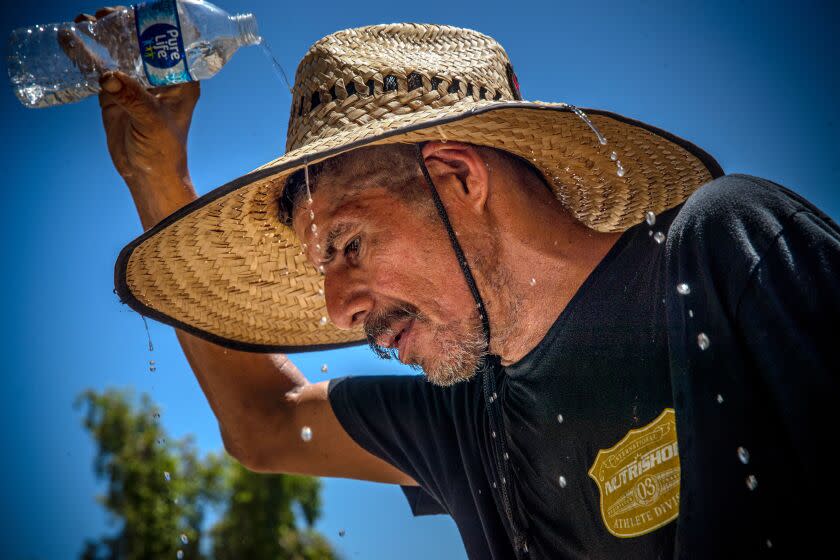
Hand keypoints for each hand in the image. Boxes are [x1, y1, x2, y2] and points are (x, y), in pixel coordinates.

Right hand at [72, 8, 200, 185]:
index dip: (152, 26)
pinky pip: (99, 69)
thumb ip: (133, 99)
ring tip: (83, 21)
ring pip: (118, 53)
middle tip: (101, 15)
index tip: (130, 14)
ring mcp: (136, 85)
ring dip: (101, 36)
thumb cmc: (162, 151)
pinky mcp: (116, 94)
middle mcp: (160, 78)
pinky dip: (85, 55)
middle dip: (121, 26)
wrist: (147, 175)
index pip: (169, 44)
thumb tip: (108, 76)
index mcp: (180, 81)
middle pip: (140, 43)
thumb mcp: (152, 122)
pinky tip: (69, 40)